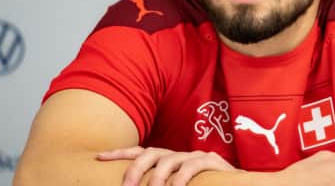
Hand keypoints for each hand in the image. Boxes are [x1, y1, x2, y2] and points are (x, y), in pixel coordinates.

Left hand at [96, 146, 235, 185]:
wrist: (235, 184)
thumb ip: (159, 184)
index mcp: (166, 160)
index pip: (139, 152)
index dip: (119, 153)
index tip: (99, 157)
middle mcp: (177, 155)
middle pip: (150, 153)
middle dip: (135, 168)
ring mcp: (194, 156)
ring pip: (169, 160)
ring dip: (158, 178)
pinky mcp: (211, 162)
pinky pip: (193, 165)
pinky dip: (182, 178)